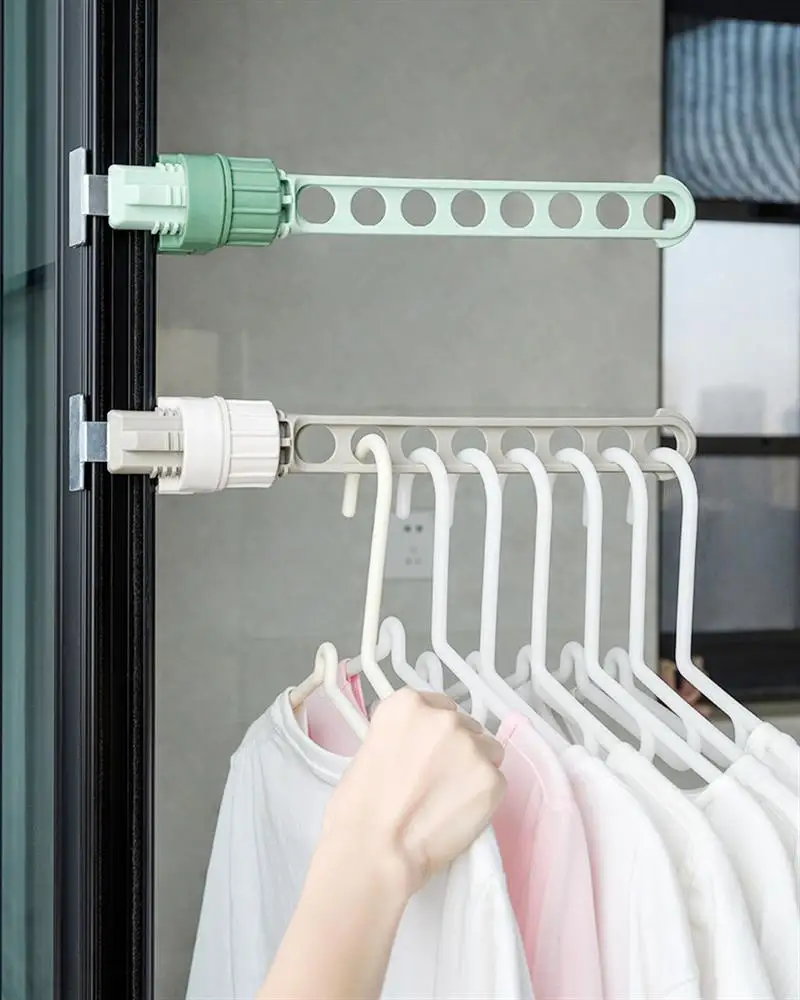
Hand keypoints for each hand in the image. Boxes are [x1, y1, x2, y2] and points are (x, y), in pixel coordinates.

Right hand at [321, 688, 505, 896]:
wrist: (375, 849)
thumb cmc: (360, 807)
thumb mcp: (371, 748)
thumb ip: (403, 735)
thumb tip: (420, 744)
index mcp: (407, 704)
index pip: (437, 706)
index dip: (434, 733)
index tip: (428, 752)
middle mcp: (443, 717)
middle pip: (465, 726)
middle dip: (455, 750)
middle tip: (437, 780)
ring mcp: (471, 746)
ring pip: (487, 751)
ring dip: (474, 769)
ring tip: (450, 798)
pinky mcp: (492, 779)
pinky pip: (495, 781)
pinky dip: (482, 796)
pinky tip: (459, 813)